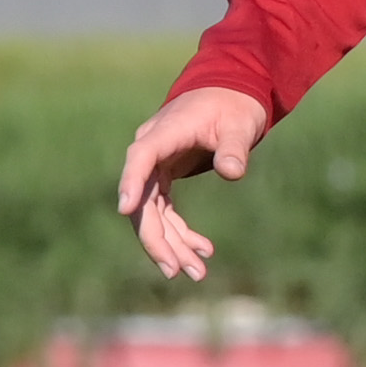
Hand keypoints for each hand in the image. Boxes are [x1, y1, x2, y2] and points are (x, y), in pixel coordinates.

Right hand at [116, 86, 270, 280]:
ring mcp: (155, 168)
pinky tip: (203, 251)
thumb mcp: (240, 124)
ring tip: (197, 272)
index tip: (125, 207)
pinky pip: (165, 212)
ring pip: (152, 214)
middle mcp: (150, 152)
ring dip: (171, 244)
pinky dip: (181, 233)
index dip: (132, 182)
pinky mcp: (164, 178)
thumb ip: (233, 147)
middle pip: (142, 201)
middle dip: (157, 239)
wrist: (228, 95)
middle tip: (176, 271)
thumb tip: (231, 172)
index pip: (141, 158)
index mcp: (163, 133)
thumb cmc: (233, 106)